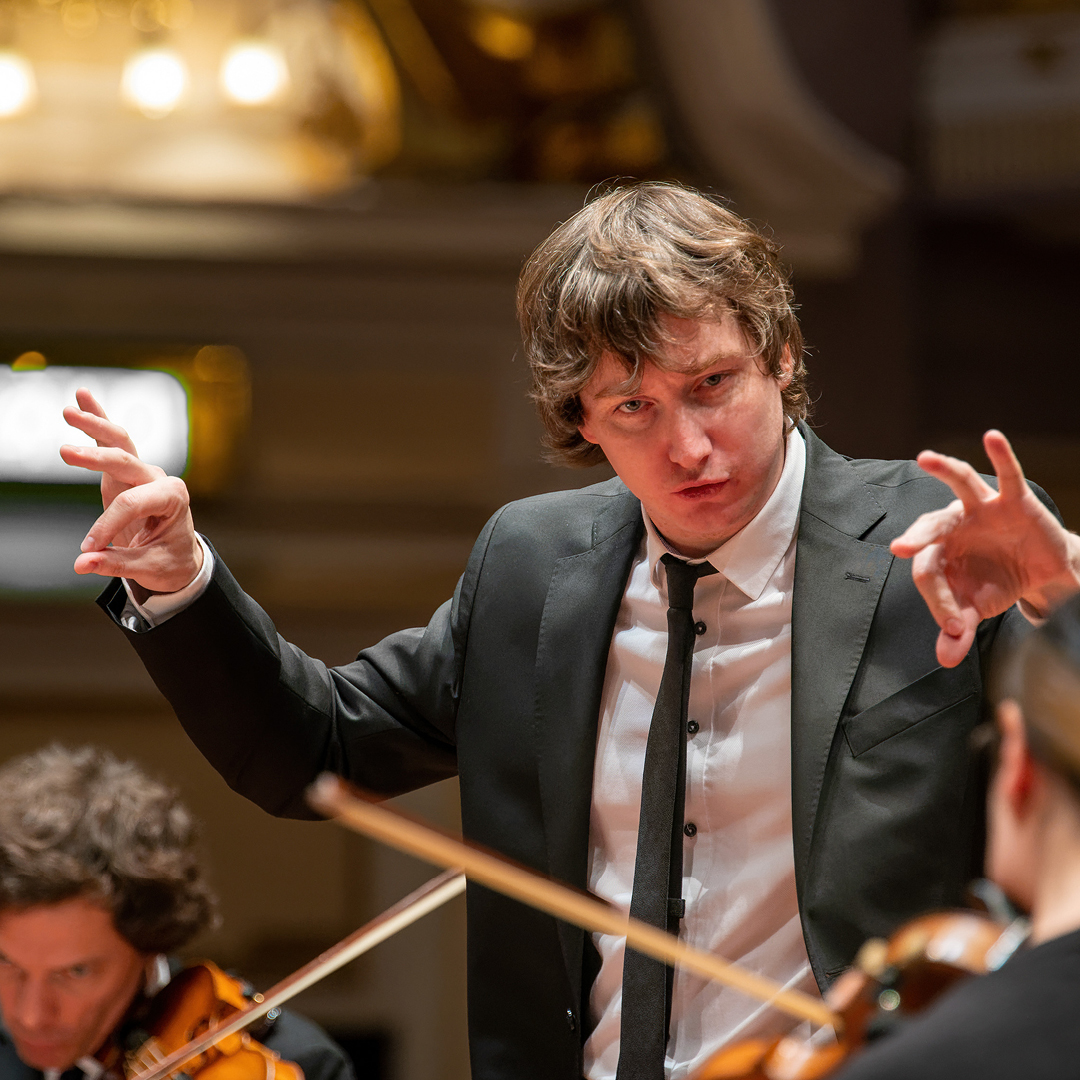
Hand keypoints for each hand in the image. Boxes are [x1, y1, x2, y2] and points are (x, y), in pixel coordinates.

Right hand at [61, 387, 202, 594]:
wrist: (180, 557)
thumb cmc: (169, 561)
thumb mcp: (147, 568)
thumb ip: (115, 564)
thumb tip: (81, 565)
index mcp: (173, 498)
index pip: (131, 504)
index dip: (106, 525)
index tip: (88, 548)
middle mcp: (160, 479)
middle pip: (126, 460)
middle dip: (95, 459)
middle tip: (65, 454)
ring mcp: (144, 472)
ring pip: (119, 443)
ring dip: (95, 425)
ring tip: (69, 411)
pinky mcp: (127, 472)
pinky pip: (112, 442)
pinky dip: (98, 419)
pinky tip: (82, 396)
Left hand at [891, 430, 1079, 667]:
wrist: (1040, 572)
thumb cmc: (996, 583)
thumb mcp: (978, 608)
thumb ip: (958, 630)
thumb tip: (945, 659)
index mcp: (938, 552)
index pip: (929, 572)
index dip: (941, 600)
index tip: (957, 627)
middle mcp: (953, 525)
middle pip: (931, 528)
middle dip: (917, 537)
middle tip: (901, 548)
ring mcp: (981, 509)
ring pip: (960, 486)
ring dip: (944, 469)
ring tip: (925, 457)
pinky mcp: (1014, 500)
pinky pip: (1007, 474)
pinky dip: (1001, 455)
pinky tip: (992, 437)